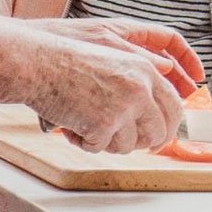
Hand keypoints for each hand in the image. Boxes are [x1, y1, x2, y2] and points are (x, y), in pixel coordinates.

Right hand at [0, 13, 186, 154]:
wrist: (38, 63)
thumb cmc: (66, 62)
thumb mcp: (112, 63)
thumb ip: (138, 85)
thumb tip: (154, 120)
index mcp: (145, 70)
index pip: (173, 106)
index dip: (168, 127)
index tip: (158, 138)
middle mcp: (140, 87)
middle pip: (159, 131)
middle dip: (142, 144)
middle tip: (123, 144)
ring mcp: (124, 106)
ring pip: (129, 145)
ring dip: (106, 142)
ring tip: (84, 126)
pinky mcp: (104, 124)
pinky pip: (100, 148)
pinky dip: (84, 143)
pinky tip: (72, 128)